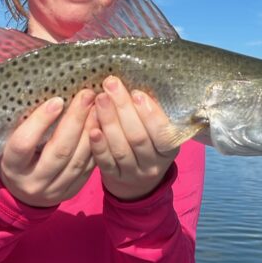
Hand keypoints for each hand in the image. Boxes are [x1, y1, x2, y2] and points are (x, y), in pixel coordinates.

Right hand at [0, 90, 95, 206]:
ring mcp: (54, 190)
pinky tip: (102, 125)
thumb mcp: (12, 141)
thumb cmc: (19, 157)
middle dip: (75, 120)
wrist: (24, 193)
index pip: (24, 144)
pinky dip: (97, 145)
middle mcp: (33, 182)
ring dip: (90, 130)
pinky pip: (88, 168)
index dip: (40, 121)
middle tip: (87, 96)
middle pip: (58, 151)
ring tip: (98, 107)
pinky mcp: (72, 191)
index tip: (57, 100)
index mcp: (12, 166)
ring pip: (77, 160)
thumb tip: (52, 95)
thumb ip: (26, 124)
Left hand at [89, 76, 178, 201]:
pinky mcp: (114, 177)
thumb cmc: (148, 143)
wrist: (137, 179)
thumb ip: (150, 113)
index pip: (162, 133)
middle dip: (123, 109)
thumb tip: (135, 83)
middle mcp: (153, 164)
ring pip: (121, 149)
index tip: (136, 93)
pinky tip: (92, 129)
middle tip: (111, 86)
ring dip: (109, 122)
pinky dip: (99, 145)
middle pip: (138, 138)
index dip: (149, 113)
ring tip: (100, 99)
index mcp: (169, 149)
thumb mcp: (157, 131)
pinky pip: (106, 162)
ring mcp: (133, 173)